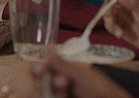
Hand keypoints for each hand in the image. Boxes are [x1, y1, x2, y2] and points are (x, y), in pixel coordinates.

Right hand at [0, 47, 133, 97]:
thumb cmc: (101, 89)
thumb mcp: (81, 76)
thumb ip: (62, 64)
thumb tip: (47, 46)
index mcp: (70, 72)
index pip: (49, 67)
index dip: (41, 68)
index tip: (38, 68)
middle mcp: (65, 84)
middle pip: (45, 82)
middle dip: (47, 81)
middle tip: (60, 82)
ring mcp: (66, 95)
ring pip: (48, 92)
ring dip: (53, 92)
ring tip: (65, 90)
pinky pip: (52, 97)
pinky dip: (52, 96)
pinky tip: (61, 95)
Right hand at [102, 0, 138, 52]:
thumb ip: (132, 3)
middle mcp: (123, 2)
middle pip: (107, 0)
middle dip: (107, 10)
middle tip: (111, 19)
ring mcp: (119, 13)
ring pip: (106, 13)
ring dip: (110, 23)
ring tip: (120, 32)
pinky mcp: (116, 24)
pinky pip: (108, 24)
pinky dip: (112, 30)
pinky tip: (120, 35)